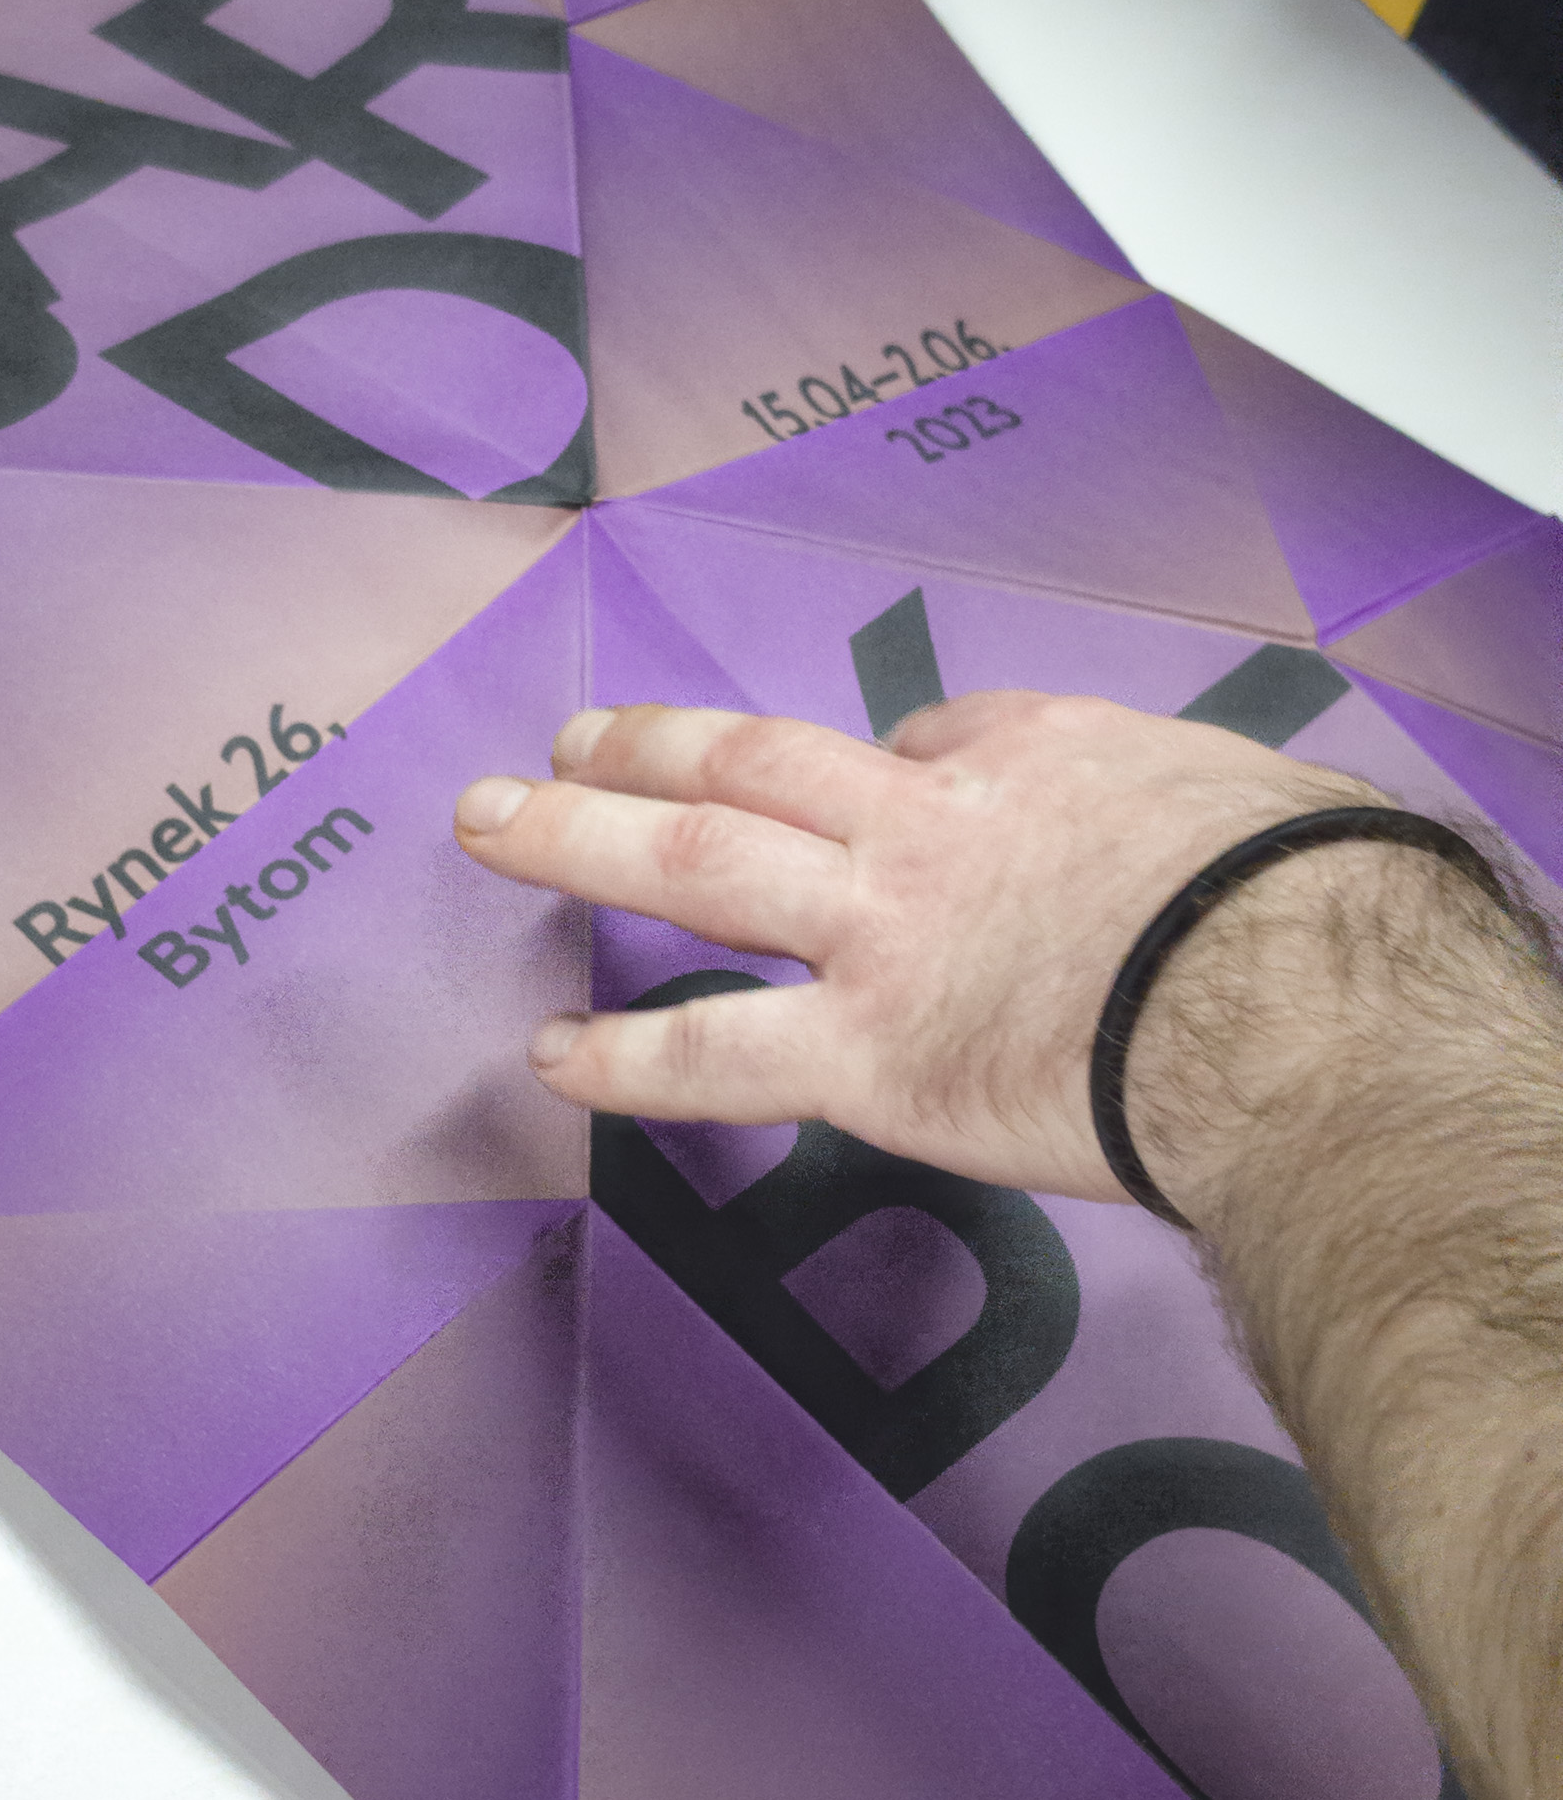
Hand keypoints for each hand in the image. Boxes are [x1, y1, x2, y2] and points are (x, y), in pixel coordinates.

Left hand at [453, 694, 1391, 1201]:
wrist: (1296, 1000)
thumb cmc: (1309, 902)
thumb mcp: (1246, 798)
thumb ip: (1174, 811)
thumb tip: (1184, 841)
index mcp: (1027, 759)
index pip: (917, 744)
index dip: (864, 763)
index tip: (840, 782)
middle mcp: (925, 826)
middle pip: (751, 763)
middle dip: (647, 749)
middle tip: (567, 742)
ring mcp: (880, 935)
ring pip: (695, 865)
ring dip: (578, 837)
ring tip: (490, 824)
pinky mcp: (867, 1057)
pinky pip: (714, 1054)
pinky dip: (621, 1057)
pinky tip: (548, 1052)